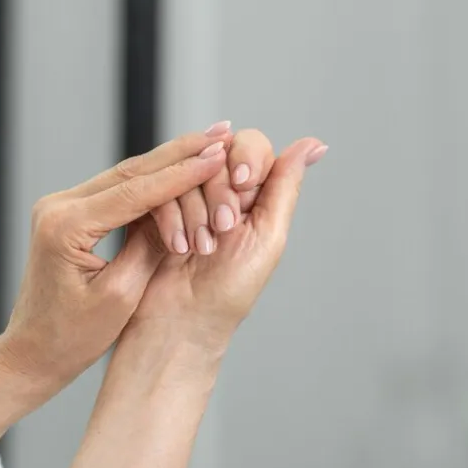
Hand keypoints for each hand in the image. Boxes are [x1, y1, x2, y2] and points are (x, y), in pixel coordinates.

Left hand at [0, 125, 234, 439]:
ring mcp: (61, 206)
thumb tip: (180, 207)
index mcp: (66, 227)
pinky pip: (117, 189)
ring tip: (211, 143)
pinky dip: (152, 179)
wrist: (34, 351)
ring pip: (126, 175)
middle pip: (131, 171)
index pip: (134, 191)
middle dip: (180, 152)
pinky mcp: (68, 213)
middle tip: (223, 131)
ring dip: (170, 161)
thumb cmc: (73, 337)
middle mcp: (58, 207)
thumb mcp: (122, 296)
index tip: (218, 156)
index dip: (181, 173)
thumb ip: (150, 247)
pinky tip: (181, 165)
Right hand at [68, 135, 326, 467]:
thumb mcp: (268, 236)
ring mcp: (183, 197)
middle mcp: (217, 190)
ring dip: (195, 210)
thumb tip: (315, 144)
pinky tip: (178, 246)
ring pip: (187, 170)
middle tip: (221, 229)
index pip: (251, 145)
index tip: (243, 185)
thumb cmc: (229, 291)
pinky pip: (158, 187)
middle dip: (220, 192)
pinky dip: (171, 217)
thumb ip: (285, 185)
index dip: (245, 159)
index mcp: (252, 194)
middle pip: (217, 154)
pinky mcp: (153, 207)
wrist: (183, 323)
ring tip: (200, 248)